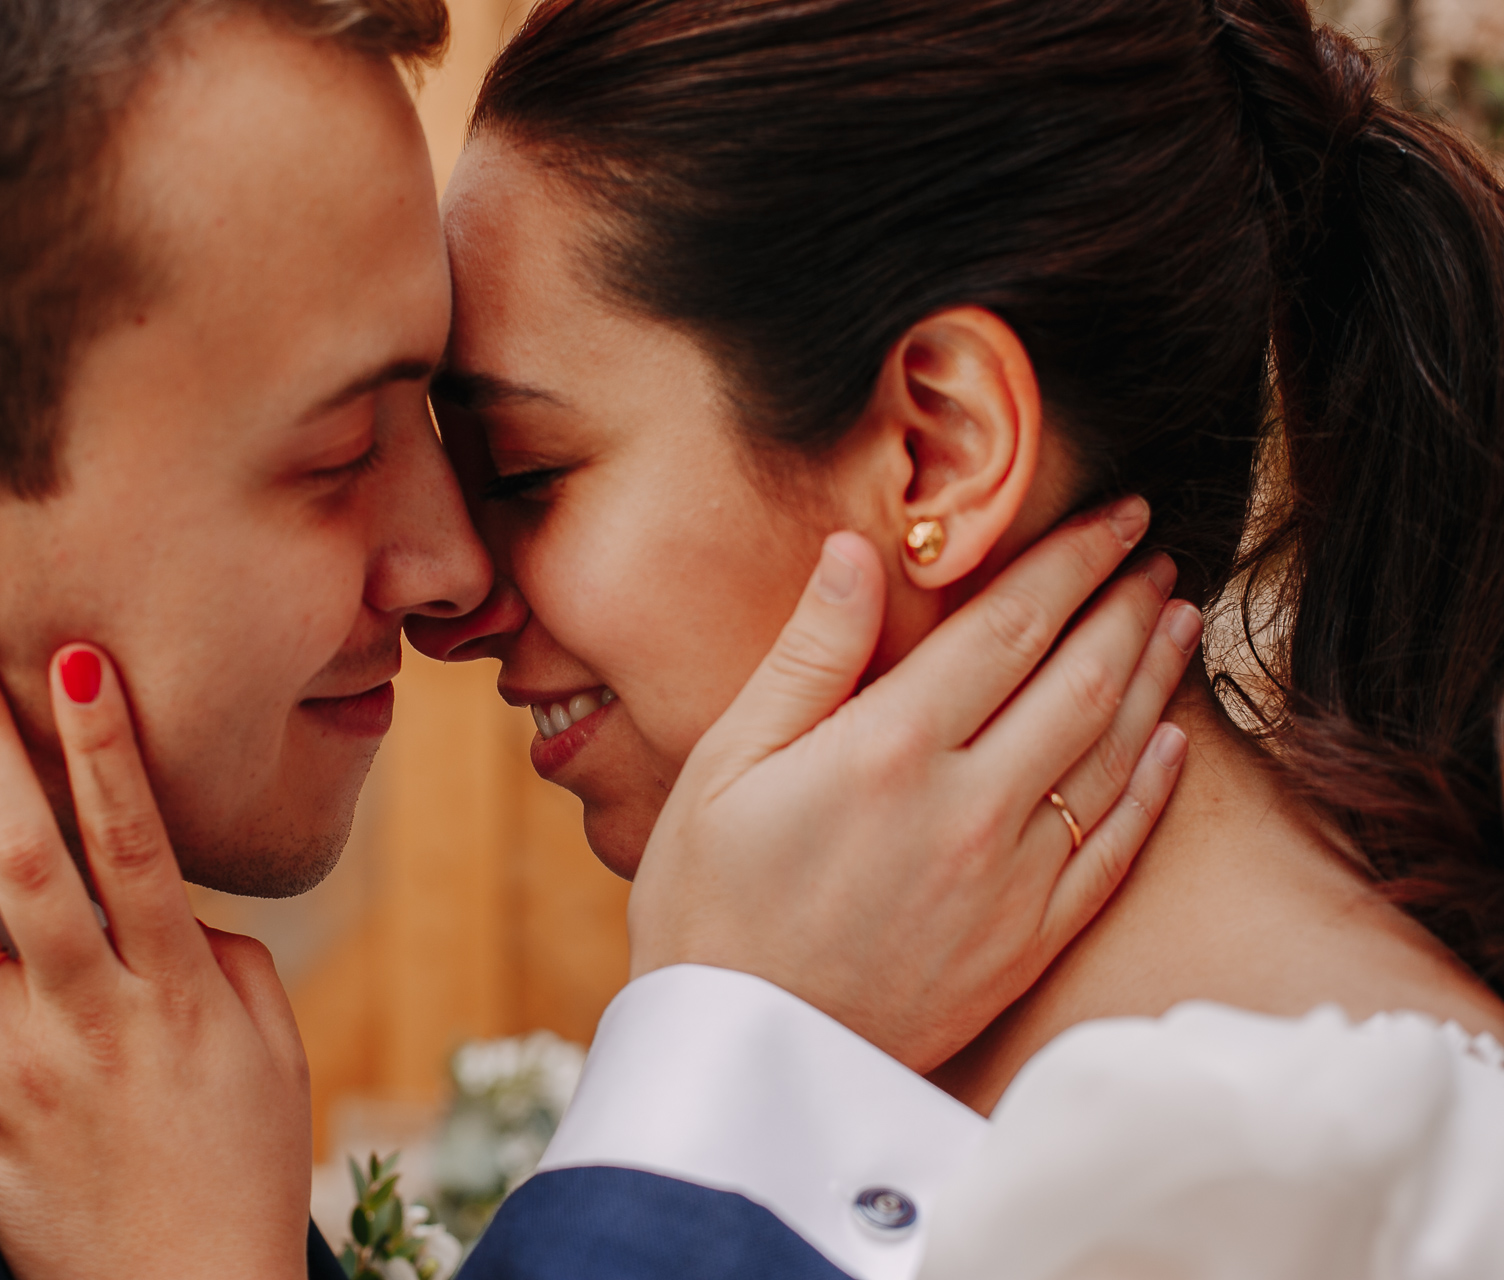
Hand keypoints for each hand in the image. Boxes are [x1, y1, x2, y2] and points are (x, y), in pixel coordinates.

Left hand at [0, 646, 309, 1279]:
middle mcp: (89, 1019)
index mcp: (177, 994)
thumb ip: (222, 957)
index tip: (77, 664)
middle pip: (25, 862)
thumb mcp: (272, 1051)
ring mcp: (14, 1067)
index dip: (105, 750)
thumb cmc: (238, 1168)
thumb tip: (166, 900)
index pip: (135, 846)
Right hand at [630, 496, 1199, 1072]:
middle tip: (1157, 552)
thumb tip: (858, 551)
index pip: (1006, 627)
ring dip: (1153, 678)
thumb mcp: (723, 765)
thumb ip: (806, 655)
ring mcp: (1009, 881)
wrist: (743, 1060)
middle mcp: (967, 808)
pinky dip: (1149, 789)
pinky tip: (1170, 744)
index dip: (1069, 561)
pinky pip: (1112, 851)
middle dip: (1125, 604)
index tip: (1113, 515)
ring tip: (1179, 619)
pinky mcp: (1026, 944)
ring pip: (1108, 756)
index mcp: (888, 750)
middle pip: (1077, 681)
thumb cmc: (710, 903)